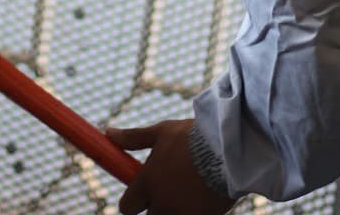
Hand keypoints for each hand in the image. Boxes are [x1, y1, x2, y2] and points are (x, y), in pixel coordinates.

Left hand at [108, 120, 235, 214]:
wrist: (231, 148)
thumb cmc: (193, 137)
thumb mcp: (161, 132)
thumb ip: (133, 138)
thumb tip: (108, 133)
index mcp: (147, 183)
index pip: (126, 207)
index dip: (133, 201)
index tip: (140, 194)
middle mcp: (162, 204)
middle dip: (157, 208)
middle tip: (170, 192)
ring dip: (176, 210)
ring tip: (190, 192)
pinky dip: (197, 211)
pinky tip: (205, 196)